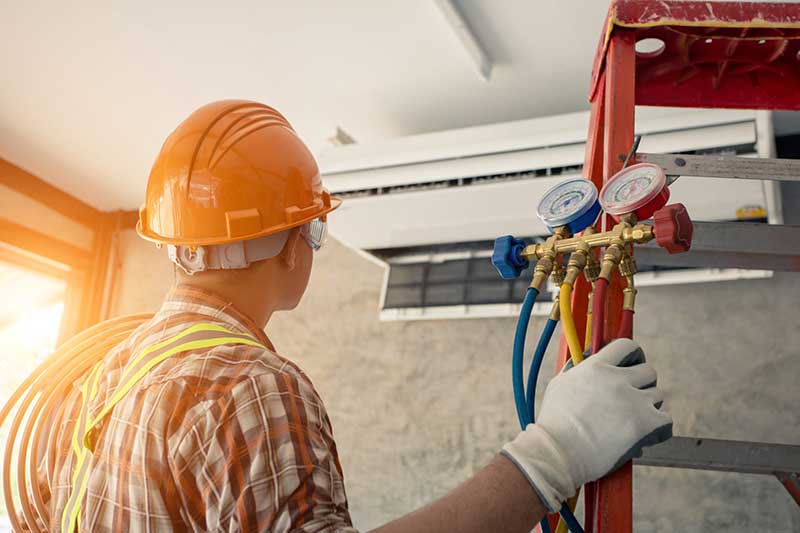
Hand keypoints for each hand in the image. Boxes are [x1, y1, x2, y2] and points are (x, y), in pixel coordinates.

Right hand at [501, 338, 671, 511]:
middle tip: (632, 400)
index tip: (633, 364)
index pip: (627, 346)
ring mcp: (633, 400)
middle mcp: (617, 379)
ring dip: (648, 408)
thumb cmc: (554, 423)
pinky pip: (666, 420)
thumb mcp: (559, 385)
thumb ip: (577, 370)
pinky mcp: (644, 423)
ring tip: (630, 422)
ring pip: (658, 396)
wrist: (558, 453)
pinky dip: (658, 429)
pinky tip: (644, 436)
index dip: (634, 355)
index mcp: (596, 366)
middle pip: (648, 371)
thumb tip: (584, 363)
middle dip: (642, 385)